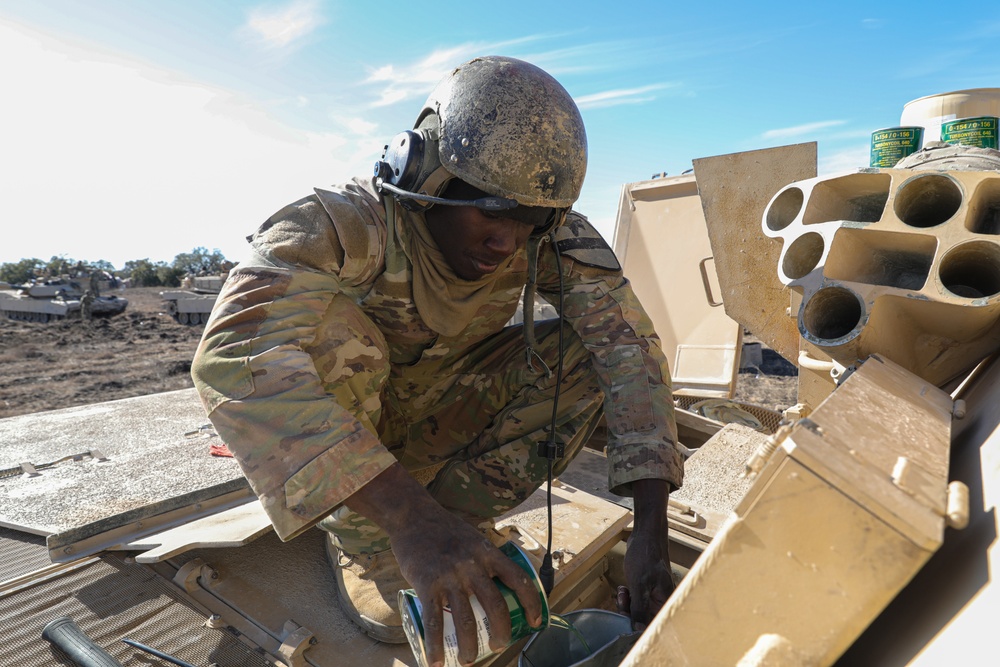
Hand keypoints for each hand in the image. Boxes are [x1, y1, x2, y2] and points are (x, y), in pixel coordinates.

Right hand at [344, 465, 542, 666]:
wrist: (412, 516)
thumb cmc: (444, 529)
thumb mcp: (473, 538)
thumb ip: (484, 559)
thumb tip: (497, 584)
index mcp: (487, 552)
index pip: (518, 579)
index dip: (531, 603)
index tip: (534, 621)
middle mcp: (472, 564)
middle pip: (495, 606)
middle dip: (501, 632)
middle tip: (498, 645)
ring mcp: (449, 575)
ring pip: (466, 619)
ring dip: (469, 646)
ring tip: (468, 660)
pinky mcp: (427, 583)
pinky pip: (434, 621)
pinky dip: (436, 646)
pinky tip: (437, 661)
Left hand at [622, 479, 674, 628]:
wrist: (646, 535)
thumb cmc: (646, 557)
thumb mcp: (640, 584)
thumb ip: (640, 608)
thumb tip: (639, 630)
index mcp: (666, 602)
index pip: (655, 626)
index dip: (641, 630)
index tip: (627, 628)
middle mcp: (661, 602)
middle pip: (645, 621)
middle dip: (630, 614)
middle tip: (622, 601)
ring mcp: (653, 596)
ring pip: (638, 611)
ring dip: (627, 605)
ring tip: (623, 591)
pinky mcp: (645, 589)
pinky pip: (636, 601)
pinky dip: (628, 598)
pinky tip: (623, 587)